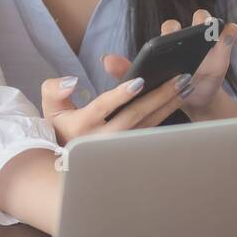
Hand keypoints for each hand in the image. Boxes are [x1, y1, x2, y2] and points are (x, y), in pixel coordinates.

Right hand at [40, 71, 190, 146]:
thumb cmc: (61, 126)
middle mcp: (102, 139)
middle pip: (134, 115)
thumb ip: (55, 90)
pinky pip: (152, 129)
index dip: (120, 94)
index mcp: (81, 126)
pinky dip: (167, 112)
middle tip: (179, 77)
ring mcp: (119, 146)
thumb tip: (71, 81)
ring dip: (169, 103)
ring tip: (186, 85)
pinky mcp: (131, 148)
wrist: (68, 159)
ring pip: (148, 124)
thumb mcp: (50, 108)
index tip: (139, 81)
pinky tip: (179, 98)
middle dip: (158, 96)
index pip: (103, 107)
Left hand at [103, 9, 236, 119]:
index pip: (169, 28)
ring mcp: (207, 41)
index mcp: (169, 42)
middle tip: (193, 31)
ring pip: (209, 22)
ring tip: (211, 30)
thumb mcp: (146, 81)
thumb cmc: (165, 87)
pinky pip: (229, 33)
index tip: (170, 35)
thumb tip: (105, 60)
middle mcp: (188, 36)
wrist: (191, 99)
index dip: (170, 29)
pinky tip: (230, 32)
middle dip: (192, 23)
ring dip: (211, 23)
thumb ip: (127, 71)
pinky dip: (230, 31)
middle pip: (190, 20)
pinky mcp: (224, 47)